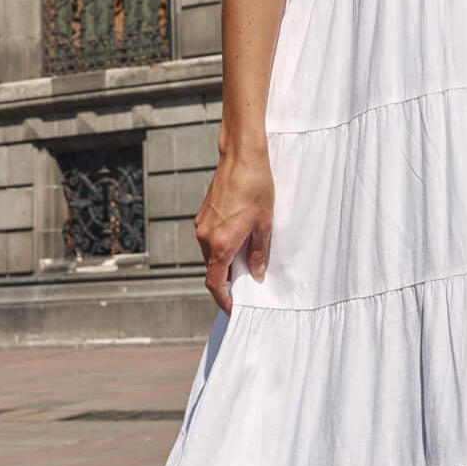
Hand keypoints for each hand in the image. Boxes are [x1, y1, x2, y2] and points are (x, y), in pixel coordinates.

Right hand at [194, 150, 273, 315]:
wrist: (241, 158)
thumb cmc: (256, 188)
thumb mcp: (264, 225)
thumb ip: (258, 253)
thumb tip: (256, 274)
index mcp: (220, 244)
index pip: (215, 282)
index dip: (223, 299)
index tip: (233, 308)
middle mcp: (205, 237)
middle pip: (213, 269)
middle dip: (228, 279)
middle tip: (247, 282)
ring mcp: (201, 225)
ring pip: (211, 253)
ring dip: (225, 260)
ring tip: (247, 257)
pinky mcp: (203, 215)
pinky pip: (209, 239)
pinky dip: (222, 245)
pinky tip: (239, 237)